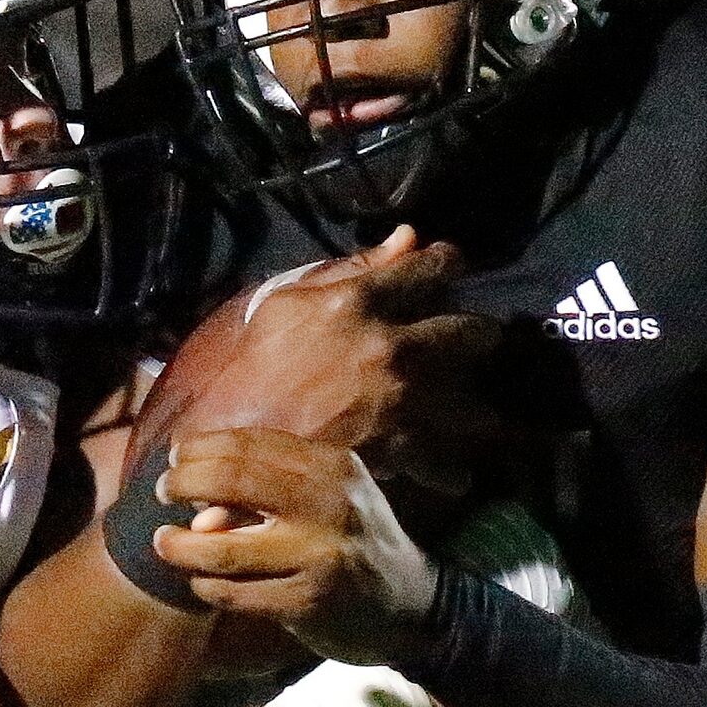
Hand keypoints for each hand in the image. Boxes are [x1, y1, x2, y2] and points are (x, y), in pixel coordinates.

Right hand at [131, 226, 499, 498]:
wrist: (229, 443)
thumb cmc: (247, 368)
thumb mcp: (286, 302)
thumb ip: (352, 268)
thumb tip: (409, 236)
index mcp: (359, 300)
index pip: (433, 267)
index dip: (448, 265)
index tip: (452, 268)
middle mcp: (391, 346)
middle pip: (471, 333)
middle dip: (478, 336)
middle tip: (473, 343)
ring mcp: (400, 401)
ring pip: (473, 406)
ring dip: (472, 412)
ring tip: (466, 416)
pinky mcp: (399, 452)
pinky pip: (449, 464)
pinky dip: (449, 470)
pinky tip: (444, 469)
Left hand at [152, 429, 438, 665]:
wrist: (410, 606)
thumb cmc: (352, 542)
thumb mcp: (325, 500)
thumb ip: (264, 493)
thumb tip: (195, 509)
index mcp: (333, 467)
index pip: (250, 444)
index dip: (200, 448)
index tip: (176, 458)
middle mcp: (331, 504)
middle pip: (232, 481)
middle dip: (183, 483)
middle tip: (163, 493)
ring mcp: (320, 557)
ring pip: (224, 549)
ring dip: (181, 546)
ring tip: (164, 543)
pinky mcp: (308, 605)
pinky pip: (236, 594)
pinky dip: (207, 586)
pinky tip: (200, 581)